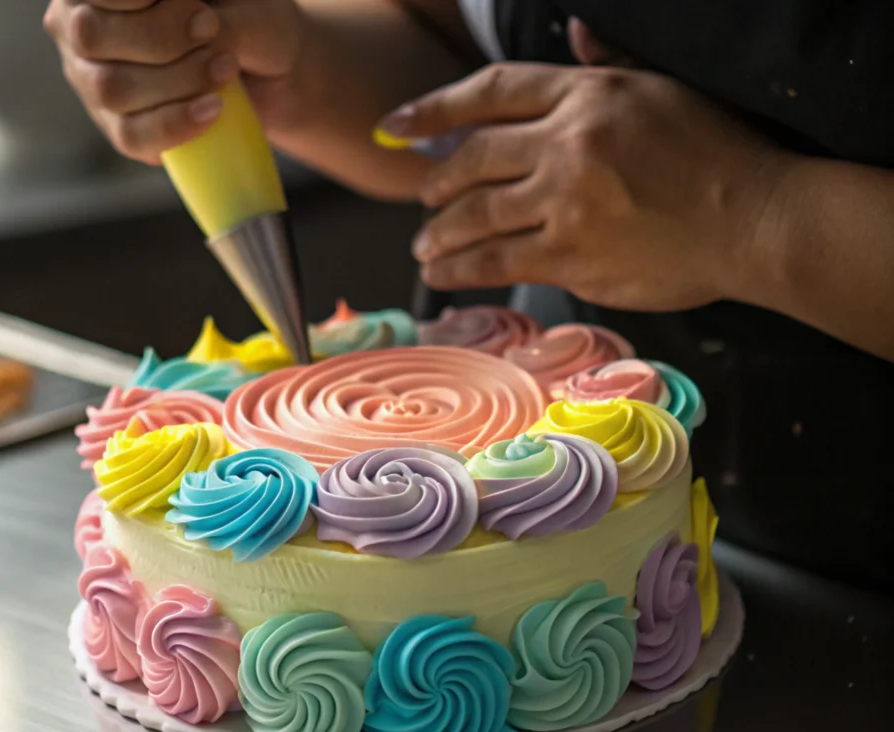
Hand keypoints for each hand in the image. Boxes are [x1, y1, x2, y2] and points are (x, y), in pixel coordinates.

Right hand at [44, 0, 305, 163]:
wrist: (270, 67)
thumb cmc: (245, 14)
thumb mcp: (236, 0)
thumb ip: (204, 7)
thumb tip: (196, 23)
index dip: (136, 1)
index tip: (196, 5)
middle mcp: (80, 28)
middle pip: (90, 35)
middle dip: (158, 35)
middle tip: (211, 29)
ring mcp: (94, 81)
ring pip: (112, 89)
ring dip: (176, 79)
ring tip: (226, 66)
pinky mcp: (119, 126)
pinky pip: (131, 136)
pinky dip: (175, 124)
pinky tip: (213, 109)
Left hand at [382, 62, 789, 311]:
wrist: (757, 221)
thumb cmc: (718, 155)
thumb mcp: (663, 89)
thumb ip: (607, 63)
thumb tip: (573, 33)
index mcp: (589, 94)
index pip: (491, 93)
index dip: (434, 108)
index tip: (396, 124)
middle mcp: (570, 143)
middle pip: (474, 158)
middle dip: (438, 181)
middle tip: (424, 199)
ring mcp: (568, 202)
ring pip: (478, 216)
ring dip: (441, 233)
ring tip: (425, 246)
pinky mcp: (573, 255)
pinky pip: (499, 261)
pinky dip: (463, 270)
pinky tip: (444, 275)